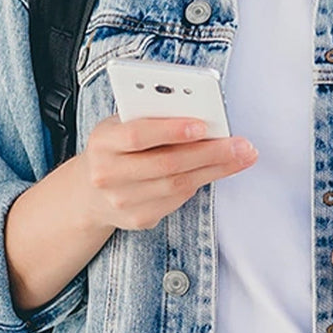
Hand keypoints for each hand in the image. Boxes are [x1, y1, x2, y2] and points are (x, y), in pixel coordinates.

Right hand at [79, 116, 256, 231]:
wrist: (89, 192)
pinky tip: (220, 169)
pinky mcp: (138, 219)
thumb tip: (202, 113)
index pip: (137, 135)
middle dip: (210, 152)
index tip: (203, 124)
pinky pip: (177, 200)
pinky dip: (202, 182)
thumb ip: (153, 116)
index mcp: (103, 142)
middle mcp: (107, 174)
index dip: (171, 130)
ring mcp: (121, 201)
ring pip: (178, 185)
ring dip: (216, 169)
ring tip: (243, 156)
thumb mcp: (123, 123)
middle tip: (241, 144)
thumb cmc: (117, 146)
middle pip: (166, 164)